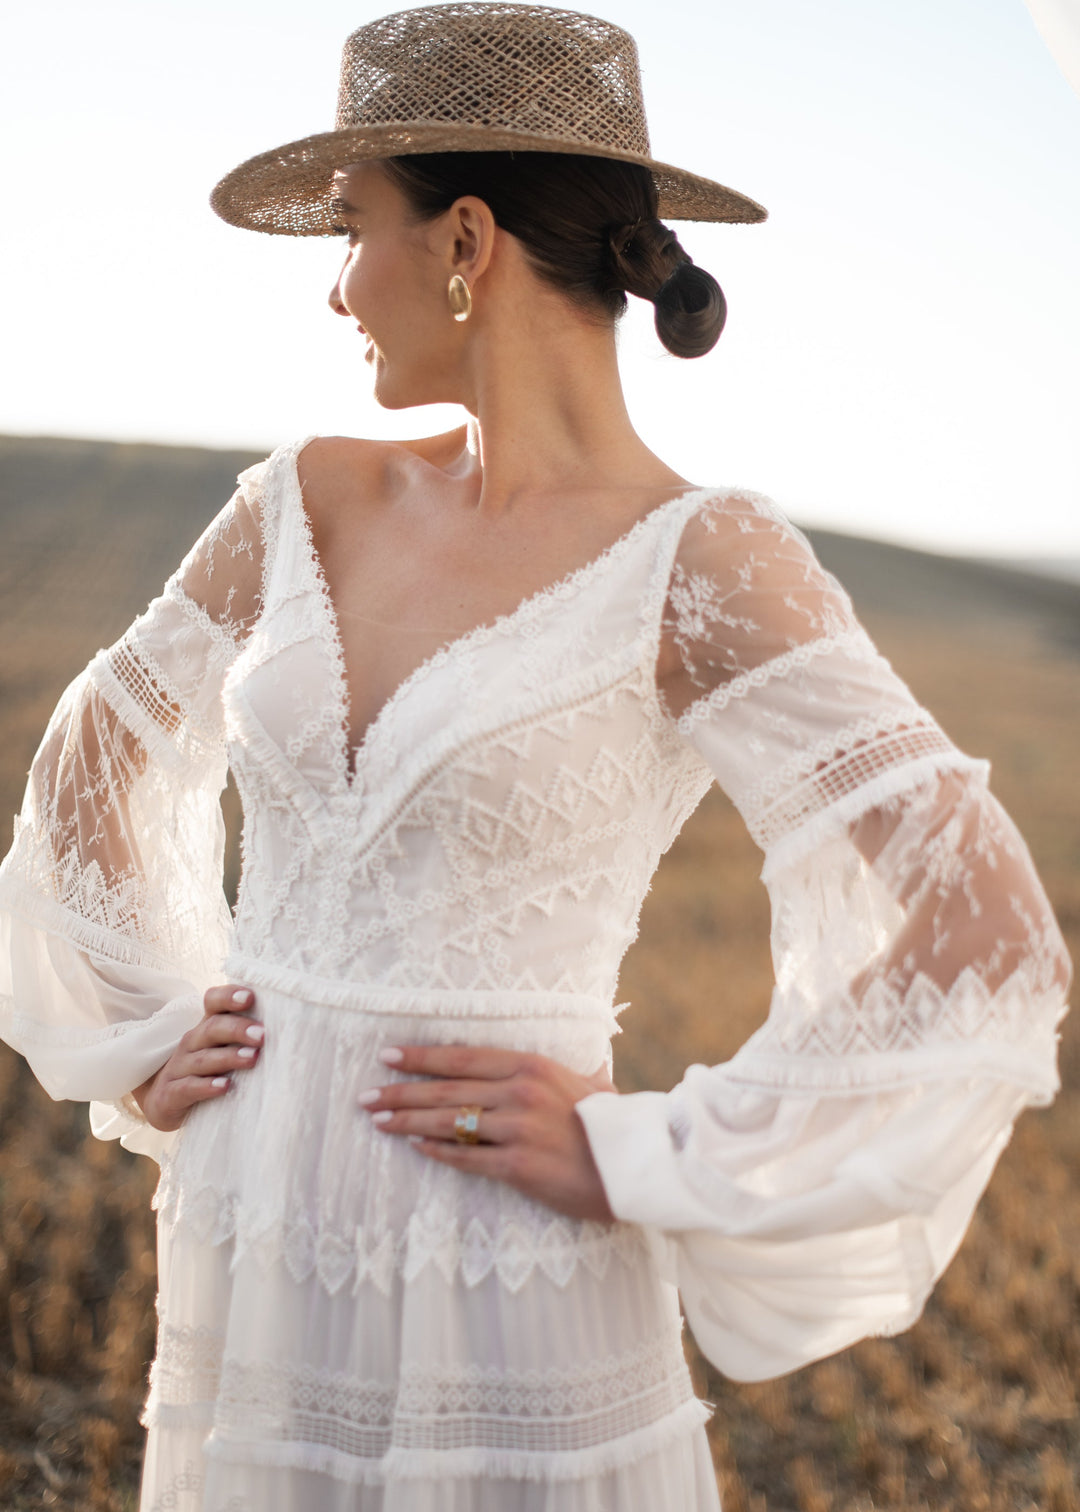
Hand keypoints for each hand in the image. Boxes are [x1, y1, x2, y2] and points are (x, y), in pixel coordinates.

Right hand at [132, 985, 263, 1131]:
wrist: (166, 1101)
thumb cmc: (206, 1071)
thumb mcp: (224, 1050)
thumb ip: (248, 1038)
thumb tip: (295, 1030)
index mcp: (207, 1028)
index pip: (213, 1002)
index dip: (229, 996)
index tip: (250, 997)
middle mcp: (192, 1042)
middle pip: (212, 1028)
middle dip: (238, 1029)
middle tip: (263, 1035)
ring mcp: (179, 1067)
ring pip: (204, 1059)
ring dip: (229, 1057)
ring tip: (252, 1057)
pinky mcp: (171, 1094)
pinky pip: (188, 1088)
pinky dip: (206, 1086)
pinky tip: (225, 1086)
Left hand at [359, 1045, 616, 1222]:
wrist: (636, 1164)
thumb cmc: (613, 1123)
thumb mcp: (585, 1083)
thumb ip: (561, 1073)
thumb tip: (561, 1068)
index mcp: (531, 1065)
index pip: (462, 1058)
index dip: (422, 1057)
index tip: (388, 1055)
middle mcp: (520, 1092)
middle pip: (446, 1090)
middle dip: (401, 1092)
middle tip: (366, 1095)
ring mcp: (517, 1129)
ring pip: (448, 1124)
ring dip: (408, 1122)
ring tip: (378, 1121)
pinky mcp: (517, 1166)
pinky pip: (467, 1159)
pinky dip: (438, 1153)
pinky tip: (416, 1148)